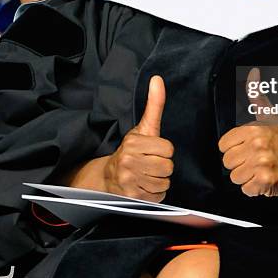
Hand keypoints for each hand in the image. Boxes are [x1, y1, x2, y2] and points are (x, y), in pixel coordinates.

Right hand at [104, 75, 173, 201]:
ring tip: (146, 174)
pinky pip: (158, 196)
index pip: (168, 149)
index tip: (153, 150)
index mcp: (134, 143)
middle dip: (162, 166)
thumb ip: (154, 104)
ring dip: (159, 180)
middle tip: (150, 163)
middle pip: (168, 167)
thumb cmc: (132, 150)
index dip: (164, 150)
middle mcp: (129, 161)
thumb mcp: (144, 127)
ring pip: (164, 182)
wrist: (109, 176)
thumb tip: (158, 79)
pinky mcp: (132, 197)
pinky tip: (144, 186)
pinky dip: (154, 193)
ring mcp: (129, 180)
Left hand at [218, 69, 277, 197]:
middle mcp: (257, 145)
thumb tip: (253, 73)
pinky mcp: (266, 182)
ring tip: (261, 170)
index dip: (234, 148)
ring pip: (235, 177)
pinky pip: (246, 190)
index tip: (247, 149)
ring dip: (247, 177)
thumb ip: (257, 96)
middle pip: (228, 162)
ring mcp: (261, 164)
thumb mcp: (271, 116)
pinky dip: (255, 189)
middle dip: (240, 164)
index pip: (224, 145)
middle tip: (256, 160)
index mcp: (254, 128)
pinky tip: (266, 180)